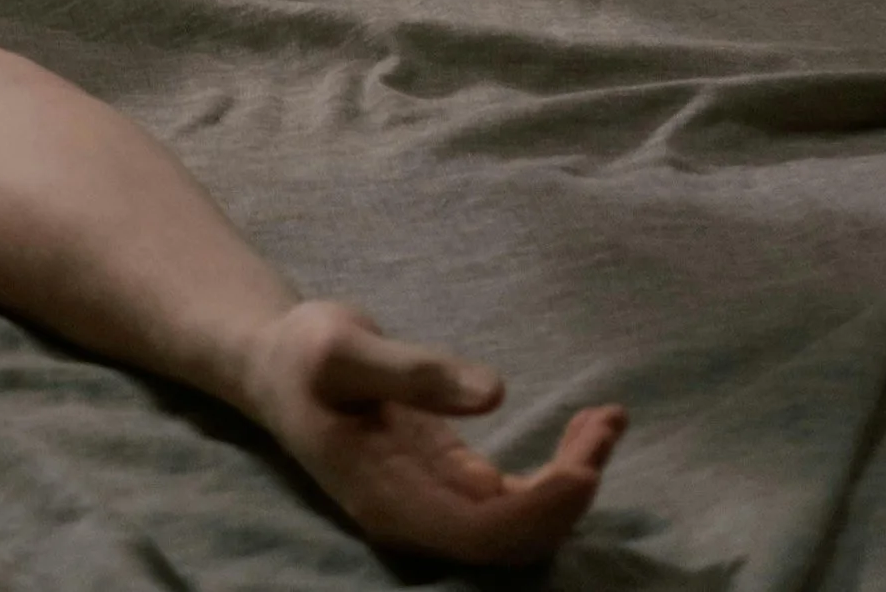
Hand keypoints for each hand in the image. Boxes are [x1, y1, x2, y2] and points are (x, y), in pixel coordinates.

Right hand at [249, 301, 625, 564]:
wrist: (277, 366)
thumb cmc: (303, 355)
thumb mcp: (345, 348)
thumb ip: (415, 371)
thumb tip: (496, 392)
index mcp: (389, 501)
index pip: (483, 534)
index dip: (539, 511)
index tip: (585, 466)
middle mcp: (420, 519)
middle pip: (514, 537)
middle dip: (569, 491)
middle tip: (608, 421)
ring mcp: (439, 505)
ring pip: (524, 520)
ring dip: (573, 478)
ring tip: (608, 418)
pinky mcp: (454, 482)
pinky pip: (517, 495)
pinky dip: (558, 469)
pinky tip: (585, 427)